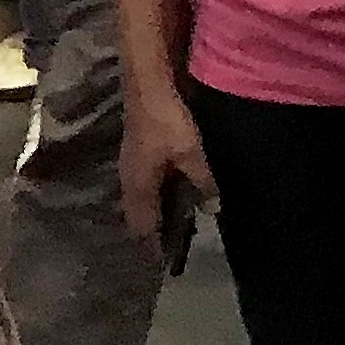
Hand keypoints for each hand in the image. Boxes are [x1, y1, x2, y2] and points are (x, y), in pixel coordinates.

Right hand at [120, 77, 215, 244]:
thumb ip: (204, 182)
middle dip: (159, 228)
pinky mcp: (145, 147)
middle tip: (181, 243)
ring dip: (165, 207)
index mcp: (137, 187)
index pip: (142, 228)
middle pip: (142, 213)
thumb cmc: (168, 121)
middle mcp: (131, 179)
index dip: (155, 246)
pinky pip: (156, 178)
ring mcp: (135, 162)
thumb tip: (213, 210)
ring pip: (149, 195)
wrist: (150, 82)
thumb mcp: (192, 154)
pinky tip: (186, 185)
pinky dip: (169, 187)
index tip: (168, 262)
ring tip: (188, 218)